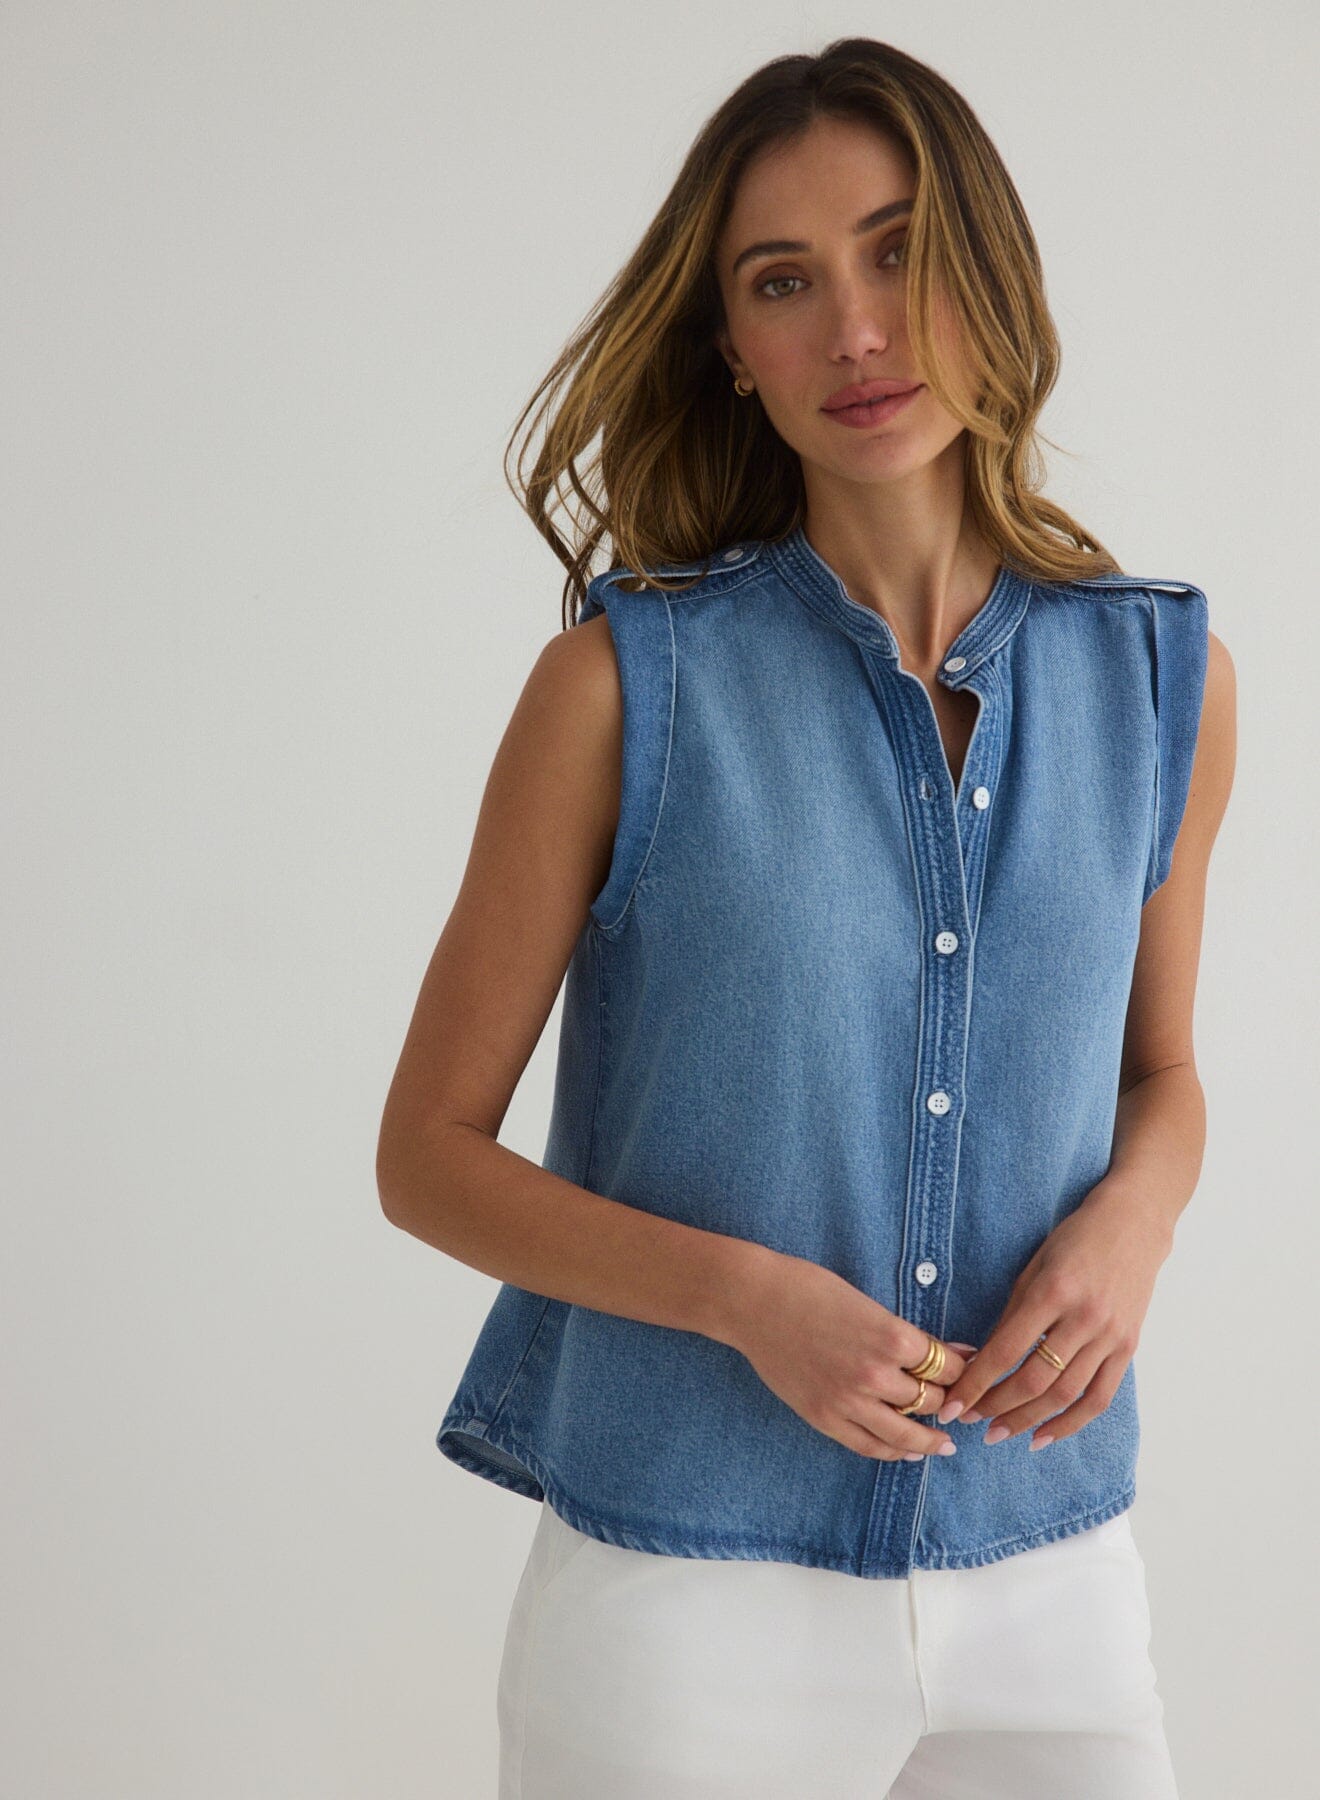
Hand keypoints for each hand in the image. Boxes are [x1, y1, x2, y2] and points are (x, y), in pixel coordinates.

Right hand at [729, 1248, 979, 1461]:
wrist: (754, 1302)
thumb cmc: (808, 1289)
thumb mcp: (866, 1302)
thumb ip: (904, 1334)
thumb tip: (947, 1351)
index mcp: (893, 1337)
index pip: (947, 1366)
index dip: (964, 1371)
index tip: (970, 1373)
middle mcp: (877, 1374)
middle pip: (932, 1400)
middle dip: (949, 1403)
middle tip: (960, 1408)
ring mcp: (849, 1400)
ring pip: (905, 1432)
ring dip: (931, 1439)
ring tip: (945, 1443)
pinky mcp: (825, 1417)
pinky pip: (870, 1445)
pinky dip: (894, 1452)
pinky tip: (908, 1452)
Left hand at [934, 1182, 1174, 1448]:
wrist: (1133, 1226)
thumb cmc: (1074, 1240)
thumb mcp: (1033, 1267)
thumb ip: (1012, 1315)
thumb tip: (982, 1361)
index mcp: (1053, 1292)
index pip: (1006, 1350)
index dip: (976, 1383)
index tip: (953, 1405)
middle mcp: (1084, 1318)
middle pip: (1035, 1380)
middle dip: (997, 1407)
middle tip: (971, 1422)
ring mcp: (1110, 1337)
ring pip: (1065, 1394)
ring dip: (1028, 1420)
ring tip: (999, 1433)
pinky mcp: (1128, 1348)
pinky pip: (1098, 1397)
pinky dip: (1070, 1423)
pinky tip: (1044, 1436)